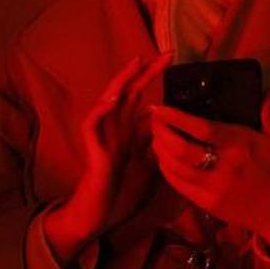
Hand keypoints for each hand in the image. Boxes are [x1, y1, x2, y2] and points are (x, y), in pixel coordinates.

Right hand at [43, 53, 171, 266]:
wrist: (102, 213)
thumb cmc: (123, 189)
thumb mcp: (149, 163)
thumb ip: (158, 144)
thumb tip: (177, 128)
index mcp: (128, 127)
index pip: (141, 94)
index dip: (153, 76)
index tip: (172, 60)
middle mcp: (114, 125)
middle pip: (128, 90)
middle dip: (145, 71)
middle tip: (165, 55)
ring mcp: (101, 134)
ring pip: (107, 99)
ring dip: (121, 81)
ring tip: (135, 65)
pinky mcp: (91, 146)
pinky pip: (91, 122)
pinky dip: (101, 109)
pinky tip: (112, 100)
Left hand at [150, 94, 269, 254]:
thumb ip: (268, 113)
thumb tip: (267, 88)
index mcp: (240, 145)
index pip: (202, 129)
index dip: (177, 117)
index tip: (160, 106)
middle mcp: (223, 167)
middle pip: (181, 149)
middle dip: (161, 132)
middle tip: (154, 119)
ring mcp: (212, 188)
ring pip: (175, 167)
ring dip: (159, 149)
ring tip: (155, 135)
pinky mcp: (206, 204)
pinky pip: (177, 184)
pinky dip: (165, 168)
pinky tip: (162, 156)